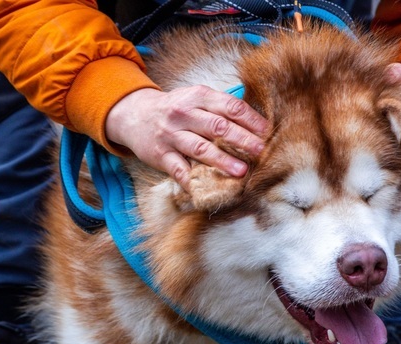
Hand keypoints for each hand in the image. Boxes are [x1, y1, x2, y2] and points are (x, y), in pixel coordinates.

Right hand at [106, 86, 267, 191]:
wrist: (134, 115)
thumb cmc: (174, 109)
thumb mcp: (195, 98)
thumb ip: (220, 107)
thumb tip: (255, 124)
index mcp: (198, 97)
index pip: (229, 106)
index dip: (250, 119)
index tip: (266, 131)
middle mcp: (184, 114)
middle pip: (218, 127)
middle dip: (242, 140)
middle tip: (260, 151)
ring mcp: (172, 135)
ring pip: (200, 148)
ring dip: (222, 160)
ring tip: (241, 170)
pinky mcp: (161, 155)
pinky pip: (178, 170)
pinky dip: (191, 180)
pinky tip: (205, 189)